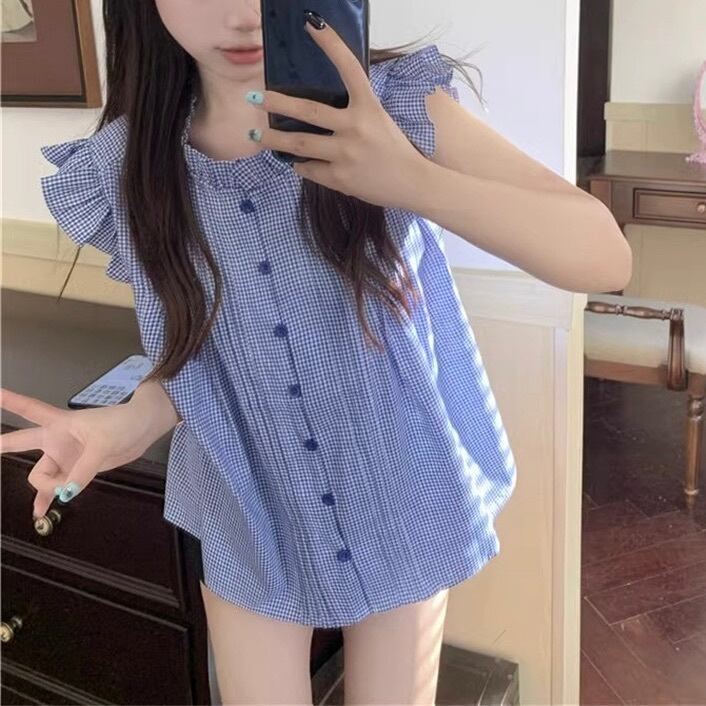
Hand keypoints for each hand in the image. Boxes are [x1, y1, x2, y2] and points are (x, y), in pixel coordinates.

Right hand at [0, 387, 168, 518]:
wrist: (144, 429)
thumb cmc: (123, 423)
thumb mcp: (103, 444)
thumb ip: (84, 468)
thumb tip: (67, 491)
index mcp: (60, 424)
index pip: (28, 409)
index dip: (9, 401)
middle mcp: (57, 440)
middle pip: (22, 443)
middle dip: (3, 444)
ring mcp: (66, 456)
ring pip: (43, 475)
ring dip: (45, 488)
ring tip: (58, 494)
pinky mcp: (77, 469)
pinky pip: (58, 487)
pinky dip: (49, 498)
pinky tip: (40, 512)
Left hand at [246, 15, 427, 209]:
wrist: (413, 183)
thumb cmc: (394, 150)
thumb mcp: (378, 121)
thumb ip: (352, 113)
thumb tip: (316, 113)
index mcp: (369, 106)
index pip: (349, 67)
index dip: (330, 44)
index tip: (311, 24)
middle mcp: (356, 126)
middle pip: (307, 111)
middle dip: (276, 103)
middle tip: (254, 97)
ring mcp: (346, 153)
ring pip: (298, 144)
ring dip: (273, 140)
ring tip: (255, 136)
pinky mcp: (340, 178)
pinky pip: (309, 169)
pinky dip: (301, 166)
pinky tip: (298, 163)